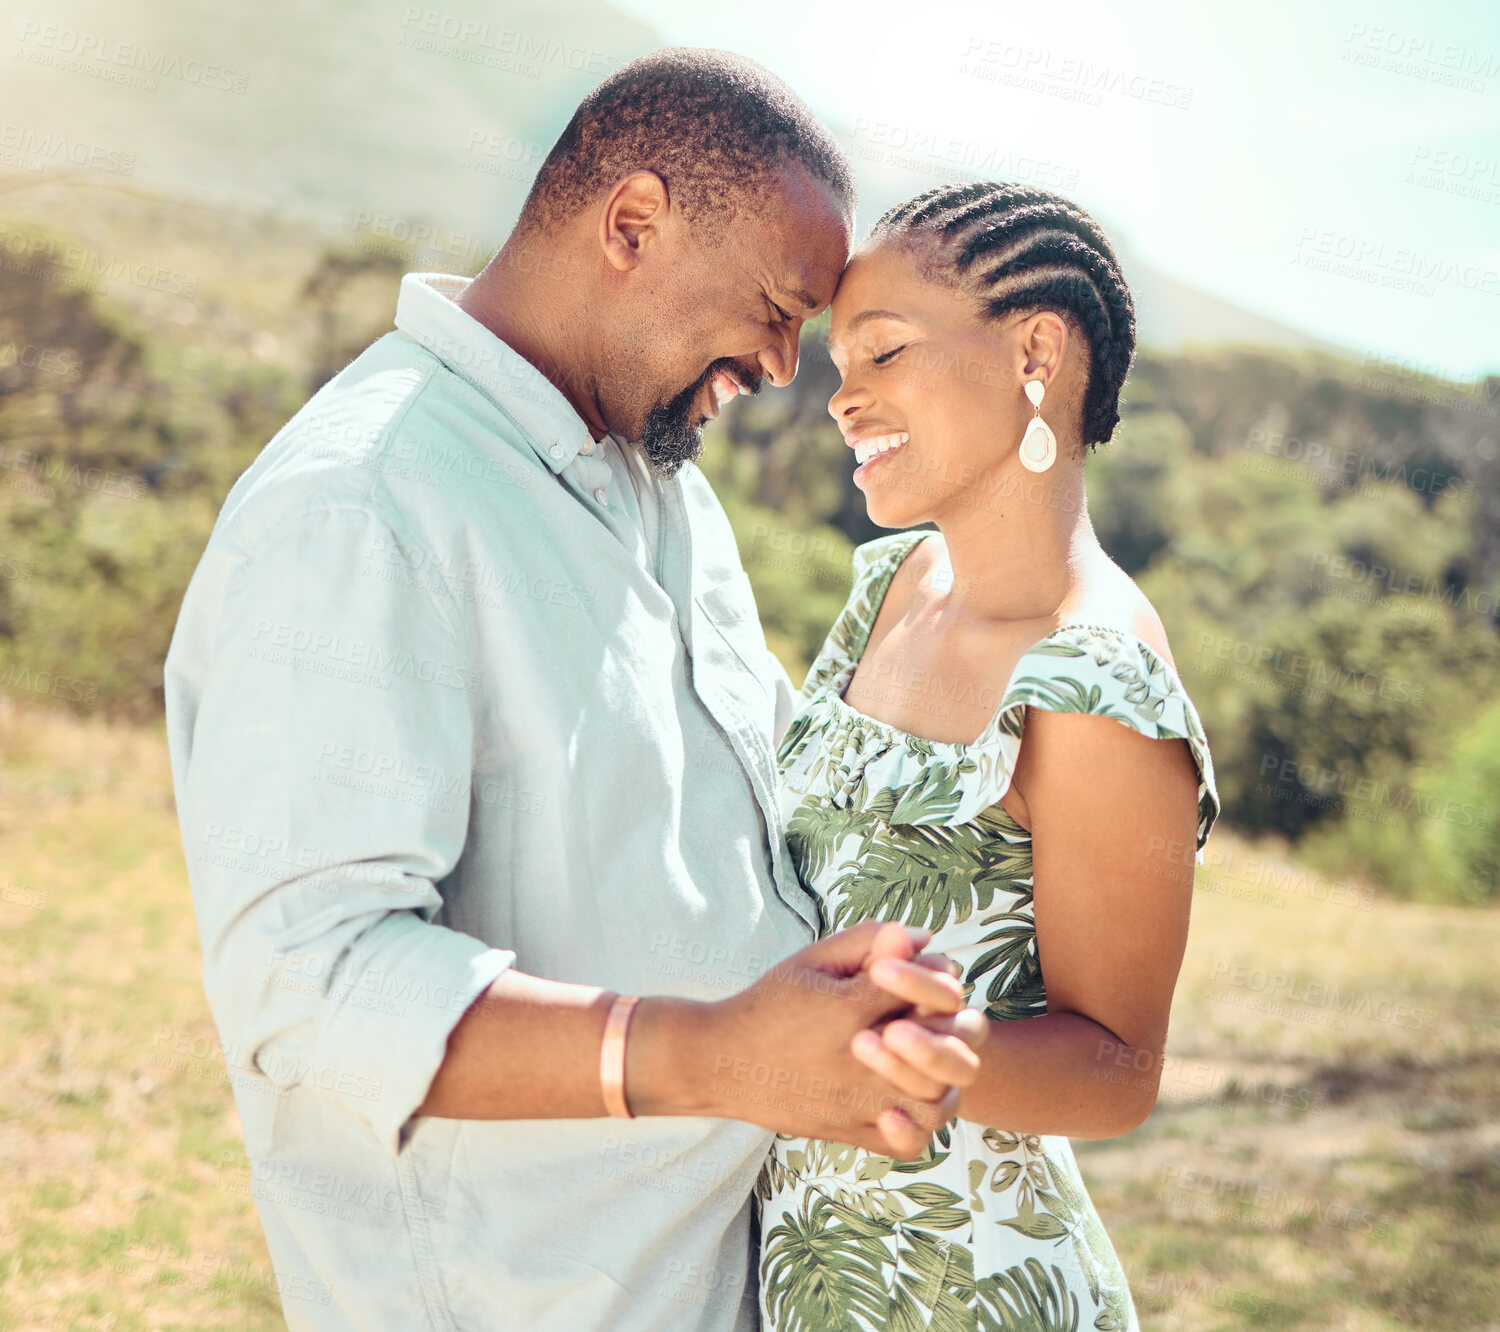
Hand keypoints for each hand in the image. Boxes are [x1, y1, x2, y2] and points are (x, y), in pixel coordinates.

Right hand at [627, 921, 963, 1156]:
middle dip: (951, 1025)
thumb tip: (921, 935)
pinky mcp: (850, 1132)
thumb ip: (866, 941)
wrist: (722, 1062)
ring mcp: (858, 1101)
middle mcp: (862, 1059)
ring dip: (943, 1074)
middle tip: (933, 1014)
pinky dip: (920, 1123)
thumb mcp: (812, 960)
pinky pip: (909, 1142)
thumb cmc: (769, 1003)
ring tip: (926, 1055)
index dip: (938, 975)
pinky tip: (906, 1097)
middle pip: (948, 1046)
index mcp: (853, 1007)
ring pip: (938, 1099)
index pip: (935, 988)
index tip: (922, 973)